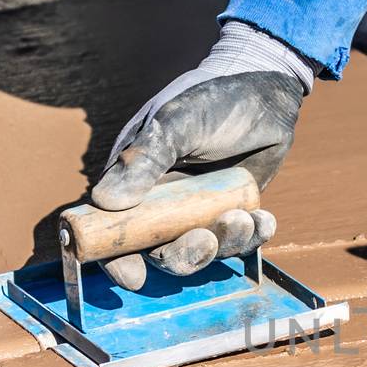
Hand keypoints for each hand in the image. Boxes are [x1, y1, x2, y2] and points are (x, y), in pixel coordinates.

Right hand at [93, 23, 312, 289]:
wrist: (263, 89)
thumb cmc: (211, 99)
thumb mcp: (176, 124)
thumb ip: (145, 160)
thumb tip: (103, 200)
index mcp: (134, 182)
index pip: (115, 232)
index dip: (118, 261)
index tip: (133, 278)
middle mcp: (162, 204)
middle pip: (161, 251)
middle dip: (184, 255)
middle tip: (205, 241)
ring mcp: (198, 210)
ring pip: (203, 250)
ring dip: (223, 244)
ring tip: (242, 218)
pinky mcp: (232, 211)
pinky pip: (239, 240)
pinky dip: (251, 236)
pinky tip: (263, 219)